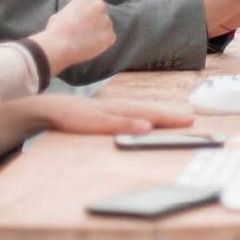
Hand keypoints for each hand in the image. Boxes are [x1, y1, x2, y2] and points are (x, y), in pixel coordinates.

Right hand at [33, 0, 115, 76]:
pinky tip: (91, 46)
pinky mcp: (110, 35)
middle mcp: (100, 5)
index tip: (85, 20)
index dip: (90, 12)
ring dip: (100, 32)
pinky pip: (109, 39)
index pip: (94, 2)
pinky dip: (103, 43)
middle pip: (102, 13)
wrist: (59, 45)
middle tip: (86, 31)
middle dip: (96, 21)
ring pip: (106, 26)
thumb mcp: (62, 12)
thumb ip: (75, 11)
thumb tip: (76, 17)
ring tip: (86, 41)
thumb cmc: (56, 29)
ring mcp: (107, 20)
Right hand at [36, 94, 193, 136]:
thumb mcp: (97, 120)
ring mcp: (105, 113)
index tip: (189, 119)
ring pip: (138, 114)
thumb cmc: (74, 116)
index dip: (168, 115)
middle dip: (171, 116)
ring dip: (160, 117)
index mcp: (118, 109)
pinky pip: (115, 123)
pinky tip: (145, 127)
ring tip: (180, 121)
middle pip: (149, 111)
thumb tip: (138, 130)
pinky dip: (131, 124)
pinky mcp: (93, 121)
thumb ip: (116, 125)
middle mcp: (116, 108)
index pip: (148, 111)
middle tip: (192, 120)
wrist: (46, 109)